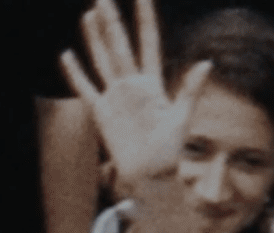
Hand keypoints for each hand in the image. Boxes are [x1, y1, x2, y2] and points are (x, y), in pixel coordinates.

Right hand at [59, 0, 211, 194]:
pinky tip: (67, 55)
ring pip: (102, 60)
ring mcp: (115, 97)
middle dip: (112, 20)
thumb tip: (207, 63)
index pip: (148, 42)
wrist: (151, 175)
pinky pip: (86, 88)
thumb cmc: (169, 150)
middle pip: (120, 45)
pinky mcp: (101, 112)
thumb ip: (191, 89)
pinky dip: (75, 73)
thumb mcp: (182, 117)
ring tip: (90, 14)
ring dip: (95, 38)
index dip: (145, 19)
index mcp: (152, 82)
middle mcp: (132, 85)